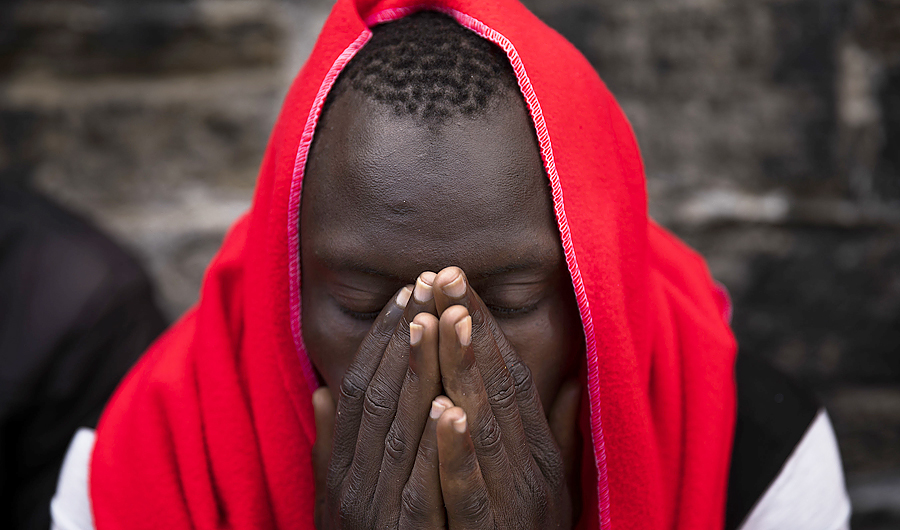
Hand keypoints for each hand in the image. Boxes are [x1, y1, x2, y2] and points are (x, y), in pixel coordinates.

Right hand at [312, 274, 448, 528]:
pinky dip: (434, 447)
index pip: (360, 388)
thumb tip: (322, 392)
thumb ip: (333, 446)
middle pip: (377, 397)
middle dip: (402, 338)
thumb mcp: (339, 498)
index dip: (383, 339)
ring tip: (434, 319)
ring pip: (396, 431)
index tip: (407, 293)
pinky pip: (420, 488)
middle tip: (426, 282)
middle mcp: (352, 483)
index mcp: (342, 466)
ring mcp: (377, 511)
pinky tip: (449, 406)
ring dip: (414, 374)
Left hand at [429, 267, 581, 529]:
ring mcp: (517, 501)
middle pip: (499, 388)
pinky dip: (459, 451)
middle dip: (470, 329)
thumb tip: (548, 379)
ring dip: (466, 372)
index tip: (454, 280)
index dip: (481, 326)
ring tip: (446, 321)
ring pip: (487, 427)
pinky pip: (473, 491)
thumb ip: (540, 430)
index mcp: (536, 448)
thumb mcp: (537, 480)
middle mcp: (533, 467)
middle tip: (444, 275)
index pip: (509, 375)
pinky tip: (443, 410)